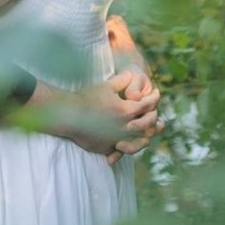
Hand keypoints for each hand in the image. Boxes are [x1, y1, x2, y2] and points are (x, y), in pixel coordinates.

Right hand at [43, 69, 161, 156]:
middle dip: (154, 116)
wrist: (68, 115)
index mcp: (126, 110)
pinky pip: (125, 150)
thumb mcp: (107, 85)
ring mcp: (117, 139)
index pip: (148, 104)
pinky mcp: (108, 147)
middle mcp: (125, 127)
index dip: (154, 97)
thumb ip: (123, 80)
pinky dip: (132, 146)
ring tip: (147, 128)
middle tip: (154, 110)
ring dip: (147, 133)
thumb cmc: (86, 98)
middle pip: (149, 124)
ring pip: (141, 140)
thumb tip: (132, 74)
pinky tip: (131, 140)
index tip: (156, 93)